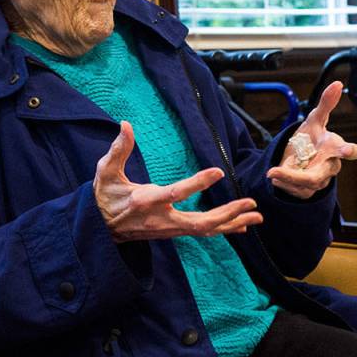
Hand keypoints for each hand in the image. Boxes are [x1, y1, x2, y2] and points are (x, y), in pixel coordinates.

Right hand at [95, 121, 262, 241]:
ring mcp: (170, 228)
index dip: (198, 183)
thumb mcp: (106, 172)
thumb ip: (118, 149)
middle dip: (227, 213)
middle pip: (201, 222)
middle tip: (250, 203)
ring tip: (256, 215)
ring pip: (206, 230)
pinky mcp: (174, 231)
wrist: (100, 229)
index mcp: (146, 201)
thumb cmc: (105, 197)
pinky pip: (203, 232)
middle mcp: (162, 219)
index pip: (176, 193)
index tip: (218, 172)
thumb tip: (126, 124)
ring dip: (232, 222)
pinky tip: (242, 225)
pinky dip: (224, 228)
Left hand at [266, 81, 356, 198]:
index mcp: (335, 148)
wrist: (300, 155)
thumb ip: (326, 104)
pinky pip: (295, 191)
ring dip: (285, 178)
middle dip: (299, 177)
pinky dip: (283, 183)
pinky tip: (275, 176)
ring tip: (272, 172)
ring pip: (303, 185)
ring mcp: (320, 181)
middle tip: (276, 172)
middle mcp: (330, 167)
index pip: (349, 150)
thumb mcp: (314, 119)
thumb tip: (337, 84)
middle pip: (318, 177)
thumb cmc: (312, 137)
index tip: (348, 150)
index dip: (349, 151)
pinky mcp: (308, 191)